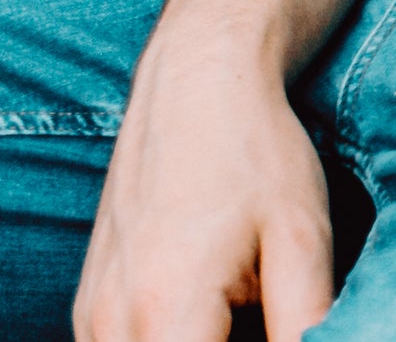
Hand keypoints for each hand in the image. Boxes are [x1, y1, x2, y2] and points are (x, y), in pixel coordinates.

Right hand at [74, 40, 337, 341]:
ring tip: (242, 309)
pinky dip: (173, 339)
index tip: (278, 323)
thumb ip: (305, 322)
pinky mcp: (89, 306)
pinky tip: (216, 312)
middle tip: (265, 309)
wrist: (197, 79)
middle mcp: (110, 320)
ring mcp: (91, 314)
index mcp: (164, 311)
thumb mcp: (302, 238)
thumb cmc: (254, 152)